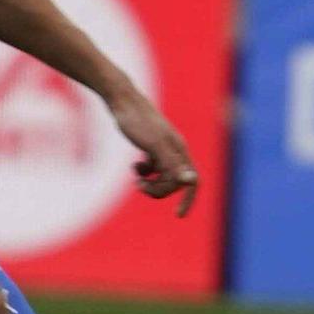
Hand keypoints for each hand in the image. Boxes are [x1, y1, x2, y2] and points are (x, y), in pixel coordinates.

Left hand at [109, 87, 197, 214]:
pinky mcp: (151, 144)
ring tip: (136, 179)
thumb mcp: (153, 145)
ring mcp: (163, 147)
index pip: (191, 181)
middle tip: (139, 186)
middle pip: (175, 182)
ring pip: (164, 176)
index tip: (177, 215)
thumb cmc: (136, 120)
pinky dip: (144, 172)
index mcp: (179, 150)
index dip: (187, 199)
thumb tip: (191, 182)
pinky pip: (154, 167)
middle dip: (159, 189)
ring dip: (151, 183)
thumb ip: (172, 163)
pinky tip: (135, 165)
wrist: (121, 98)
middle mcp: (175, 150)